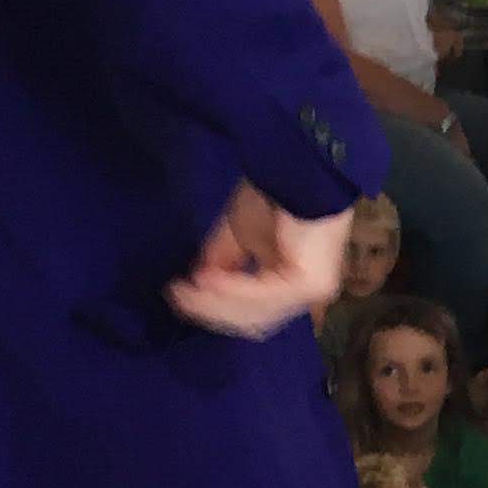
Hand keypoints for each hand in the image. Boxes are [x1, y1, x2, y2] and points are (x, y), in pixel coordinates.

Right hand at [166, 188, 352, 340]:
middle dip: (211, 310)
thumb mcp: (240, 234)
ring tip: (185, 291)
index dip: (213, 307)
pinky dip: (230, 290)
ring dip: (215, 302)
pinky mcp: (309, 283)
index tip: (178, 295)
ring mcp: (311, 290)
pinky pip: (262, 296)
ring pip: (254, 312)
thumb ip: (224, 264)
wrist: (300, 169)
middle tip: (176, 298)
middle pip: (252, 318)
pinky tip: (206, 281)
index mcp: (293, 283)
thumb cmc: (276, 194)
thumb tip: (198, 285)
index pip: (252, 311)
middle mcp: (305, 292)